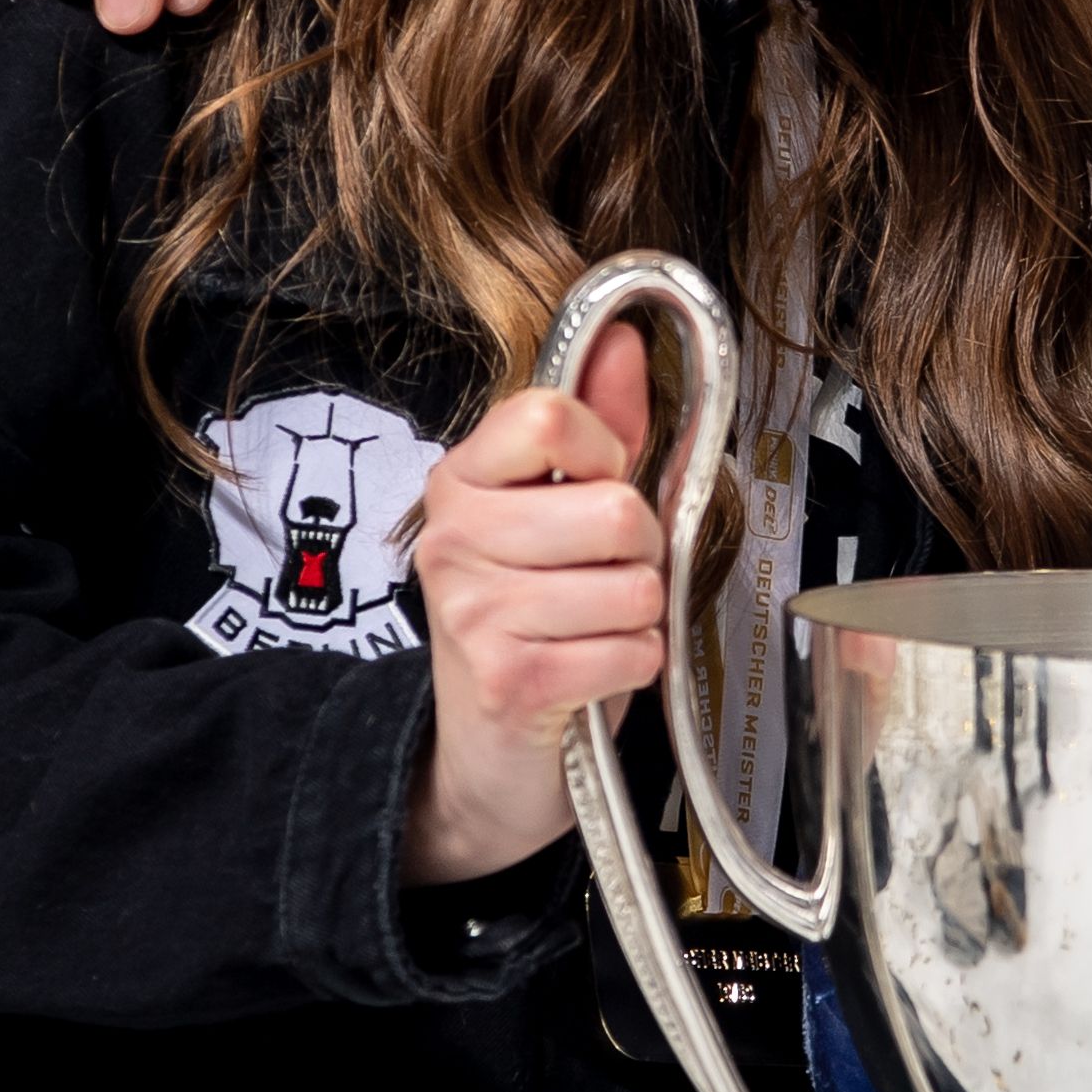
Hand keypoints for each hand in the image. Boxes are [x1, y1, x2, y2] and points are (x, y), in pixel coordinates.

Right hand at [405, 320, 668, 886]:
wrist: (489, 750)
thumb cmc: (535, 618)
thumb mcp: (564, 511)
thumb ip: (600, 425)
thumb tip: (622, 342)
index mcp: (462, 480)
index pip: (549, 414)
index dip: (607, 450)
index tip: (598, 483)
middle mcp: (452, 540)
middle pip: (615, 510)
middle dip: (640, 552)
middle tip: (603, 578)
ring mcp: (473, 613)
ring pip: (635, 587)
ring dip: (639, 616)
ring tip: (593, 626)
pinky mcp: (509, 680)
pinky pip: (632, 650)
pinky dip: (633, 666)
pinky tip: (590, 672)